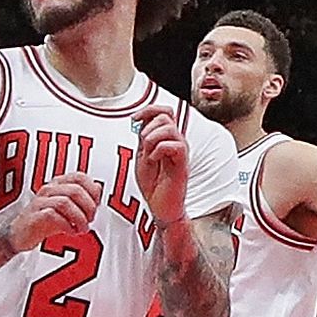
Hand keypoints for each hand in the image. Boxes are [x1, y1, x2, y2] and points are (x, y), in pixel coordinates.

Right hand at [8, 172, 100, 250]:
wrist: (21, 234)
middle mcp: (49, 189)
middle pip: (75, 190)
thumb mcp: (68, 207)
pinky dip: (66, 225)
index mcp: (58, 183)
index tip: (96, 205)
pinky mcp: (34, 216)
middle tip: (90, 220)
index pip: (80, 177)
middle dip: (88, 207)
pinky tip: (70, 231)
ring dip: (79, 218)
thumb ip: (83, 197)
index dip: (92, 191)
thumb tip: (98, 187)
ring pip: (65, 203)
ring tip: (82, 229)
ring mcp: (40, 202)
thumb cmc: (45, 220)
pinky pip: (52, 215)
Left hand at [132, 106, 190, 224]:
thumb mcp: (142, 156)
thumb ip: (143, 139)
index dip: (148, 110)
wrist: (160, 206)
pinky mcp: (183, 163)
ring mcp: (180, 151)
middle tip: (143, 145)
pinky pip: (176, 145)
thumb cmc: (153, 184)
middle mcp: (175, 141)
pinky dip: (159, 150)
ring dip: (152, 138)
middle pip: (166, 116)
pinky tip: (154, 161)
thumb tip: (140, 121)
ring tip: (148, 154)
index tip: (134, 119)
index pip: (164, 111)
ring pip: (170, 128)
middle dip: (148, 127)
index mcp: (166, 138)